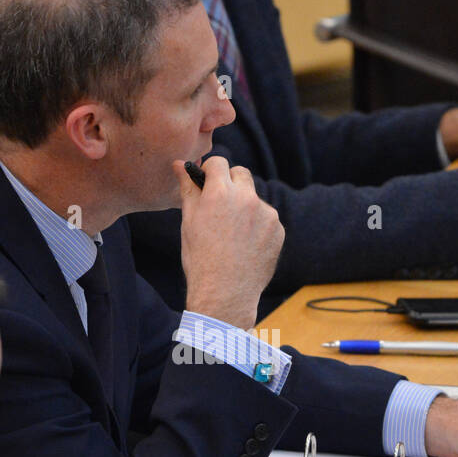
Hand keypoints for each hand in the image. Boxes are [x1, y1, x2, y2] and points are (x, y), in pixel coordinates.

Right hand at [178, 157, 283, 329]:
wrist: (225, 294)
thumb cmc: (201, 258)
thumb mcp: (189, 221)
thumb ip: (188, 188)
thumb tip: (179, 165)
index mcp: (220, 193)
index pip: (219, 162)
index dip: (211, 171)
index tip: (207, 182)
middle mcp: (246, 198)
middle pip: (241, 174)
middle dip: (230, 183)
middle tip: (221, 205)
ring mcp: (266, 214)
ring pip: (254, 198)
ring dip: (245, 207)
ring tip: (233, 234)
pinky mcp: (278, 229)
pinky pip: (266, 219)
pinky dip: (258, 226)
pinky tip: (246, 245)